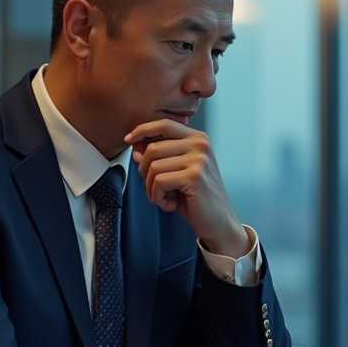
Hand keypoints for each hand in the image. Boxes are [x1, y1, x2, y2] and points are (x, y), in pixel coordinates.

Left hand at [124, 120, 248, 257]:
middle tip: (155, 189)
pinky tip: (170, 204)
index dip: (142, 130)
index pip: (164, 124)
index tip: (128, 140)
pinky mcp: (194, 176)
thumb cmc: (197, 198)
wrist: (219, 222)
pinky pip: (159, 181)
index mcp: (198, 139)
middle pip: (153, 148)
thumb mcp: (175, 174)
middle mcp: (200, 144)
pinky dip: (158, 197)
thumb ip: (158, 158)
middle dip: (145, 172)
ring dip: (152, 188)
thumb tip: (136, 148)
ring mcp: (199, 159)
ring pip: (153, 166)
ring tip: (166, 198)